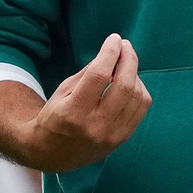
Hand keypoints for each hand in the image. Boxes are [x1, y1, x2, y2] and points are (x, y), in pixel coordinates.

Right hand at [0, 34, 150, 173]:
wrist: (52, 153)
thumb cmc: (55, 117)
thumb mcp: (63, 91)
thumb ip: (88, 73)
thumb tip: (113, 52)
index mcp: (73, 112)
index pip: (99, 76)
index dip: (110, 52)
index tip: (114, 39)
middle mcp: (95, 126)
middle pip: (124, 85)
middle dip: (129, 59)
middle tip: (125, 45)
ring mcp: (112, 135)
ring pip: (137, 96)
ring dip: (135, 74)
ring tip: (125, 64)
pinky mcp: (122, 139)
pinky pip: (141, 108)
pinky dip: (139, 90)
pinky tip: (130, 82)